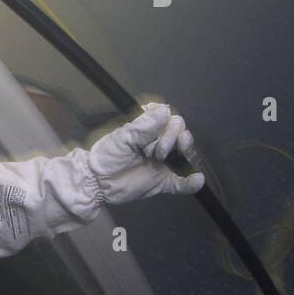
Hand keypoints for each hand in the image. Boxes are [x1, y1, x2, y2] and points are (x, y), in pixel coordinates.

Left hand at [88, 102, 204, 203]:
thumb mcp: (123, 138)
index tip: (160, 128)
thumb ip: (144, 126)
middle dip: (174, 139)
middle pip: (182, 135)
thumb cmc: (107, 156)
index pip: (171, 120)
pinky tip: (196, 180)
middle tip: (157, 152)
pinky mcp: (164, 182)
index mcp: (149, 131)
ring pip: (187, 156)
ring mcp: (164, 164)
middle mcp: (160, 145)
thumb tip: (167, 111)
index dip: (170, 123)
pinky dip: (191, 182)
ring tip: (169, 160)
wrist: (97, 183)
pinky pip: (183, 183)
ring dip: (186, 155)